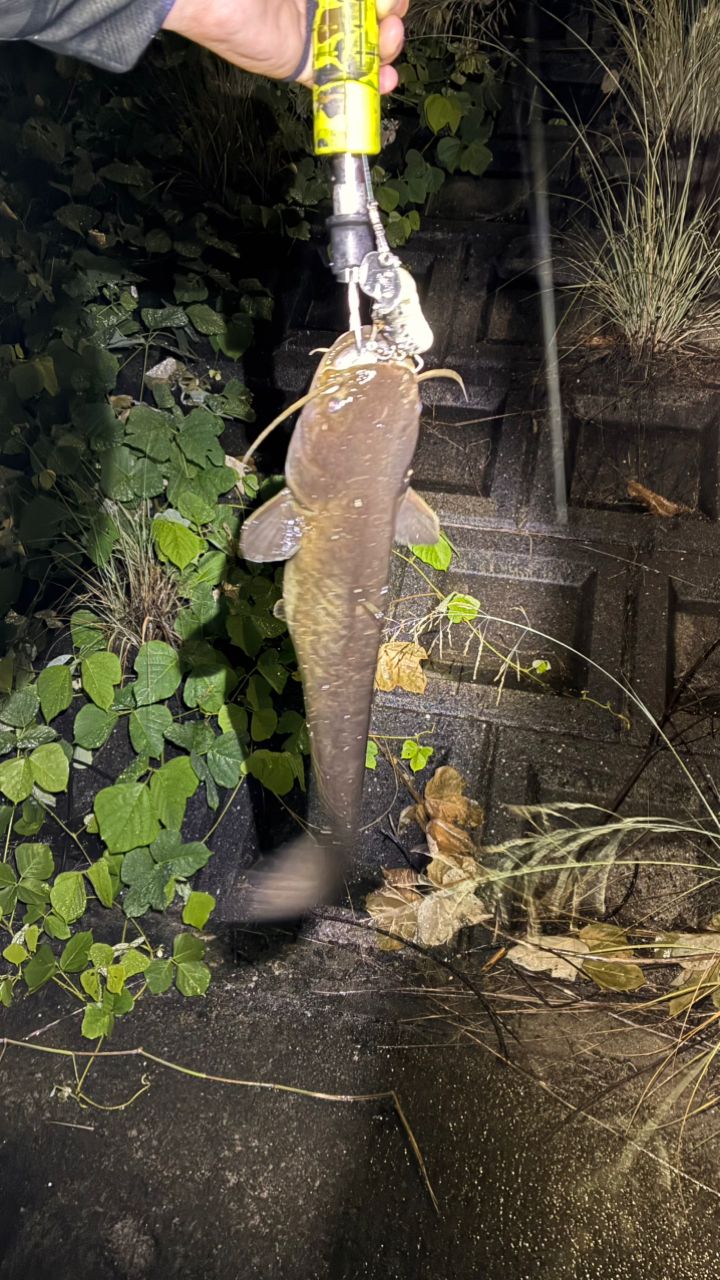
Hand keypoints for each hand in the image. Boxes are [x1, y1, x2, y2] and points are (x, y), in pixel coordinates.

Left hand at [163, 0, 407, 92]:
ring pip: (360, 50)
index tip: (392, 1)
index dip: (388, 0)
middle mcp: (320, 7)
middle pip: (368, 20)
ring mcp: (312, 38)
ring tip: (388, 42)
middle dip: (389, 22)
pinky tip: (386, 80)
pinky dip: (366, 84)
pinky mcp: (302, 67)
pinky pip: (337, 80)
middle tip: (390, 19)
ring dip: (384, 51)